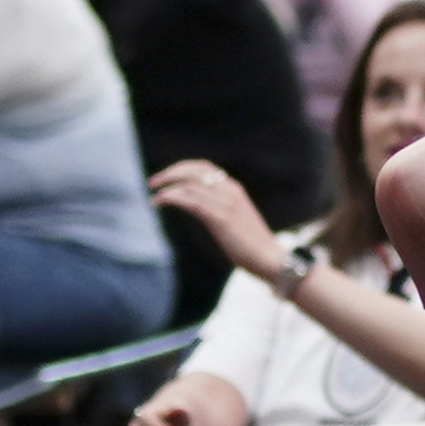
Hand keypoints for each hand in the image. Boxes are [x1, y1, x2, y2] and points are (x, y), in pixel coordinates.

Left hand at [149, 159, 285, 280]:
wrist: (271, 259)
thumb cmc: (252, 245)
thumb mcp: (236, 219)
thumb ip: (220, 209)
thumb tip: (200, 209)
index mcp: (234, 188)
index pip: (203, 166)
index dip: (181, 168)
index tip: (166, 177)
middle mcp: (230, 190)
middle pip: (194, 170)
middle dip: (170, 173)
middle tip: (153, 183)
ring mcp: (225, 203)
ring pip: (189, 184)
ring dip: (167, 187)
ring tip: (153, 197)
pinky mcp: (220, 218)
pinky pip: (190, 200)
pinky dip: (172, 198)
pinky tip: (160, 203)